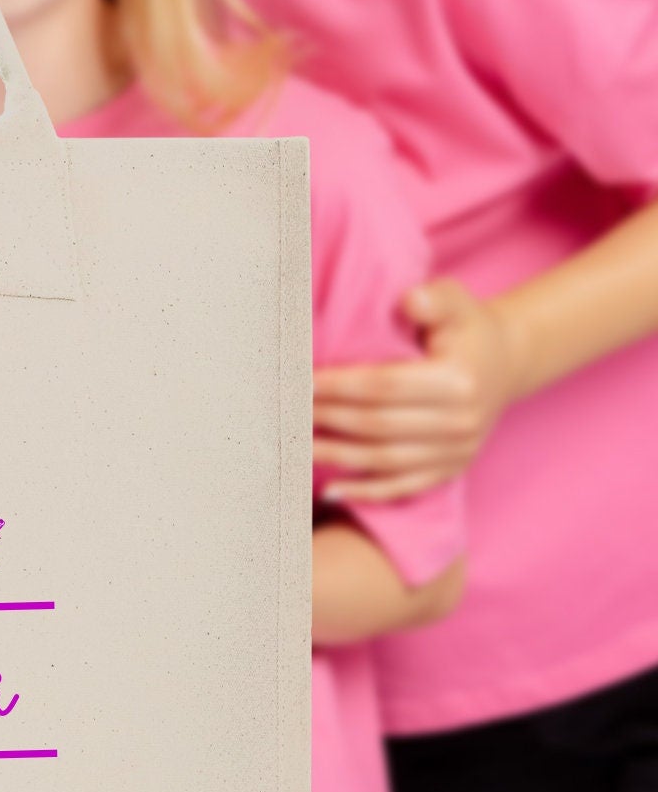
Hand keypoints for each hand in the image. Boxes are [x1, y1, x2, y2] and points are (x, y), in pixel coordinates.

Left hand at [313, 278, 520, 500]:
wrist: (506, 363)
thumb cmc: (467, 327)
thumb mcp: (456, 303)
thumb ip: (433, 299)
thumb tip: (408, 300)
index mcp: (459, 382)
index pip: (384, 386)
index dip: (338, 385)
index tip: (300, 382)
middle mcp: (461, 423)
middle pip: (378, 425)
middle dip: (327, 418)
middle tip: (285, 413)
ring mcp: (457, 452)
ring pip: (384, 460)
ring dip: (336, 456)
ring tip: (294, 446)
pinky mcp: (451, 470)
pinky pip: (404, 486)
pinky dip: (366, 492)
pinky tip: (330, 491)